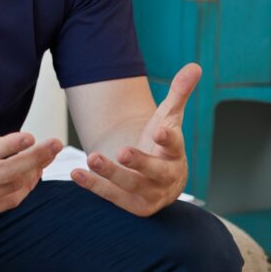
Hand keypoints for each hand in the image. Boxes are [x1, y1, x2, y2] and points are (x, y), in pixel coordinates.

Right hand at [0, 84, 62, 221]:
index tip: (29, 136)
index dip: (8, 146)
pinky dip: (21, 192)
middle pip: (8, 173)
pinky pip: (4, 204)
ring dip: (33, 174)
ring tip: (47, 157)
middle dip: (36, 158)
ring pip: (10, 190)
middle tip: (56, 143)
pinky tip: (30, 177)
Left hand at [71, 63, 200, 216]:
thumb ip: (179, 93)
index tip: (160, 131)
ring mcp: (150, 193)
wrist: (153, 174)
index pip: (176, 146)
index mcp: (175, 153)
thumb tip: (195, 66)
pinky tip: (75, 174)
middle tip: (123, 151)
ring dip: (111, 174)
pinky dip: (94, 187)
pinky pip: (112, 198)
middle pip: (155, 172)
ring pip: (131, 187)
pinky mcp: (133, 205)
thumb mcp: (168, 117)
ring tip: (92, 157)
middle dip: (140, 162)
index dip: (169, 139)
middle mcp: (166, 177)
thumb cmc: (160, 142)